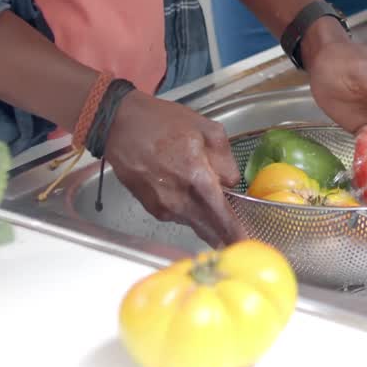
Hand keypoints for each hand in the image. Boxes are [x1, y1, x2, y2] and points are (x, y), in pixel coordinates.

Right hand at [104, 92, 245, 246]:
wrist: (119, 124)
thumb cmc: (162, 122)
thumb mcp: (206, 129)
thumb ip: (226, 159)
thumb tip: (230, 182)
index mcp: (196, 176)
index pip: (222, 216)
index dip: (235, 233)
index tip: (246, 243)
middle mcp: (179, 198)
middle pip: (208, 228)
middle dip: (224, 236)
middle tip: (237, 240)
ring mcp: (163, 206)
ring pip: (193, 223)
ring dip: (206, 223)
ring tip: (214, 214)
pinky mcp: (151, 207)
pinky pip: (177, 216)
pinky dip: (188, 212)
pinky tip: (187, 197)